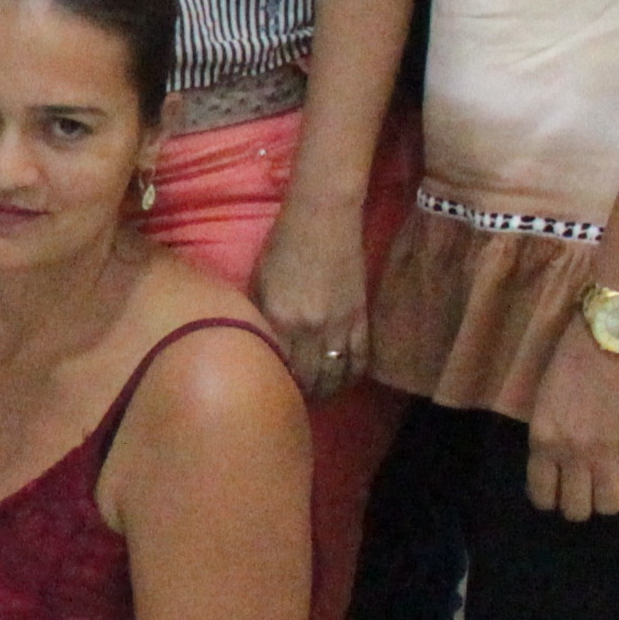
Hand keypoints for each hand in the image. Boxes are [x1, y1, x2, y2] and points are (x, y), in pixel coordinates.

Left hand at [251, 190, 371, 399]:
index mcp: (279, 320)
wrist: (324, 218)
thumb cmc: (282, 244)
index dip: (276, 385)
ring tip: (318, 396)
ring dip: (327, 391)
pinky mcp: (361, 318)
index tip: (271, 392)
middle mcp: (310, 330)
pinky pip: (360, 358)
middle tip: (295, 401)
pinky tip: (344, 381)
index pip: (278, 368)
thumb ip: (258, 317)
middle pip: (309, 379)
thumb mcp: (257, 281)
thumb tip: (257, 346)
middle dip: (302, 395)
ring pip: (336, 375)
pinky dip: (352, 375)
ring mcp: (340, 326)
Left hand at [526, 323, 618, 520]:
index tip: (558, 491)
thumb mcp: (543, 406)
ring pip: (610, 506)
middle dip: (580, 505)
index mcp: (544, 442)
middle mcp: (574, 455)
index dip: (550, 499)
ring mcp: (609, 453)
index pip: (543, 496)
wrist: (608, 341)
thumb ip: (548, 440)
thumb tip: (557, 468)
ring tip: (610, 483)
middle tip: (585, 490)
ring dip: (609, 498)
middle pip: (578, 510)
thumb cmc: (569, 365)